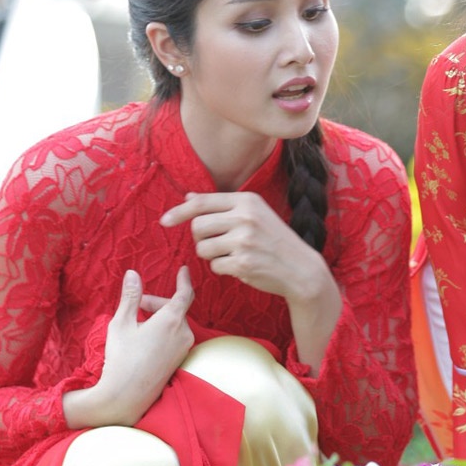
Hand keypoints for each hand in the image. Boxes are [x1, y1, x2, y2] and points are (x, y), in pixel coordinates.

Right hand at [63, 267, 194, 428]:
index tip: (183, 269)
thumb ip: (131, 297)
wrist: (126, 396)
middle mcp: (183, 333)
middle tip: (136, 306)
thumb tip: (133, 273)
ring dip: (159, 317)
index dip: (184, 279)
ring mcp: (184, 348)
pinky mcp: (180, 359)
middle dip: (156, 303)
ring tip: (138, 323)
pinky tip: (146, 338)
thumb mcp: (122, 323)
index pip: (184, 293)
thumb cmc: (122, 358)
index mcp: (172, 320)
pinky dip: (164, 330)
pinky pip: (176, 336)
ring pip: (175, 322)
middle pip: (175, 308)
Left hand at [161, 191, 318, 300]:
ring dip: (211, 255)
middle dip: (201, 238)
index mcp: (247, 201)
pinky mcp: (242, 263)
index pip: (202, 202)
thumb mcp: (254, 214)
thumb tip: (188, 197)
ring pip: (202, 248)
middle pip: (197, 226)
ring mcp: (244, 240)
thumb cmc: (274, 240)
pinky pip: (214, 265)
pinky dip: (222, 268)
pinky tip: (240, 266)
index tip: (165, 221)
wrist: (300, 268)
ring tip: (231, 254)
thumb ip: (222, 206)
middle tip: (219, 243)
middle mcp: (245, 217)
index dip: (179, 212)